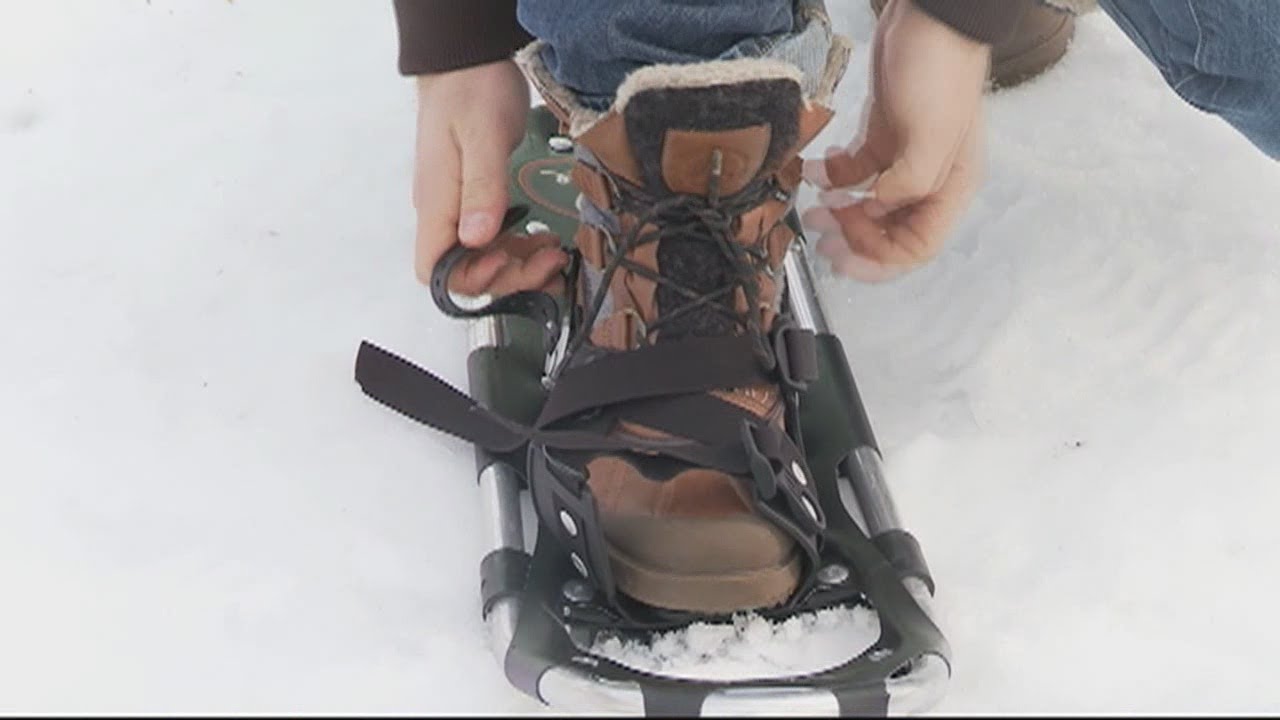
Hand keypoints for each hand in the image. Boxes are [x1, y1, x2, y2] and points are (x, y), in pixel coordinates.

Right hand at [414, 60, 567, 294]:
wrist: (468, 60)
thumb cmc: (471, 89)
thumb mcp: (483, 136)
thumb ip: (482, 190)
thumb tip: (477, 238)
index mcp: (436, 203)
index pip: (435, 269)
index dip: (471, 279)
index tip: (507, 262)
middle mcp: (442, 211)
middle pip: (465, 271)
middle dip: (509, 276)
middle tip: (549, 262)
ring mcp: (458, 206)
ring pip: (483, 258)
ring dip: (520, 265)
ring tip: (554, 254)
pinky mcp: (476, 198)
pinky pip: (494, 239)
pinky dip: (520, 247)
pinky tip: (544, 241)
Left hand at [802, 0, 987, 281]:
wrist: (928, 16)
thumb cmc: (938, 75)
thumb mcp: (931, 135)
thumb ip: (907, 184)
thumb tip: (873, 207)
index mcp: (949, 188)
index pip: (916, 247)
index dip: (877, 258)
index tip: (839, 250)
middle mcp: (928, 181)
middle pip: (890, 232)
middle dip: (853, 239)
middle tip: (819, 231)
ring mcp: (903, 158)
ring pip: (868, 205)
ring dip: (839, 212)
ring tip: (811, 208)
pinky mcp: (882, 133)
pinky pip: (855, 170)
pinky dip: (833, 176)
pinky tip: (815, 169)